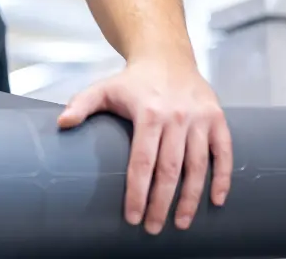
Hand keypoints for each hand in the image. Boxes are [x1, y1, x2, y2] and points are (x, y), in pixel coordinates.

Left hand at [57, 59, 231, 233]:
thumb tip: (61, 123)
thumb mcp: (104, 88)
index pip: (142, 162)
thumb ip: (81, 105)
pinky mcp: (217, 118)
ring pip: (198, 166)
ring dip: (191, 198)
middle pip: (170, 169)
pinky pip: (223, 152)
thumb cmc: (134, 81)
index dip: (137, 192)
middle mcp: (177, 116)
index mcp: (148, 112)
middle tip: (153, 228)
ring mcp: (200, 118)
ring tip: (180, 223)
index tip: (132, 216)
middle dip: (161, 203)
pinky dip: (223, 178)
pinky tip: (216, 200)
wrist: (167, 57)